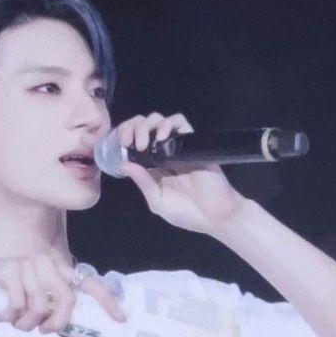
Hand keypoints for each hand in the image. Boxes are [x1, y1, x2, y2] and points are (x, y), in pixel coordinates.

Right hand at [0, 253, 126, 333]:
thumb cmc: (0, 295)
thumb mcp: (30, 308)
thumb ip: (52, 319)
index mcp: (56, 271)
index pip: (88, 283)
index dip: (106, 300)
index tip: (120, 319)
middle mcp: (46, 263)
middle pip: (66, 297)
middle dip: (57, 322)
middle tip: (44, 332)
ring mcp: (28, 263)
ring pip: (40, 305)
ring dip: (26, 324)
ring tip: (14, 323)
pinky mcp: (10, 268)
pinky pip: (19, 303)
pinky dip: (9, 317)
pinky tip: (0, 315)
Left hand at [115, 112, 246, 236]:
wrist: (215, 215)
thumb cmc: (187, 213)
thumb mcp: (158, 201)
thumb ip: (142, 181)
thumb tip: (123, 163)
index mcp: (152, 166)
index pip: (134, 142)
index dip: (124, 137)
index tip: (119, 144)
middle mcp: (163, 153)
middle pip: (144, 126)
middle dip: (131, 127)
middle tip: (127, 141)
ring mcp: (178, 146)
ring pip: (159, 120)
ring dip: (146, 125)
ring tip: (144, 143)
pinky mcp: (192, 143)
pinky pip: (180, 122)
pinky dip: (168, 123)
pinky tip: (162, 136)